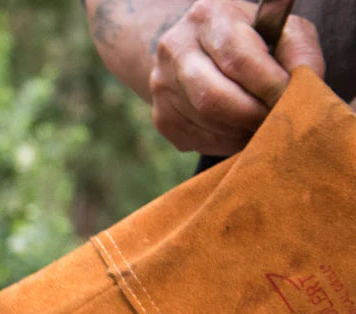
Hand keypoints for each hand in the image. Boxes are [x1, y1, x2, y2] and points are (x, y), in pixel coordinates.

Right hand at [150, 0, 323, 153]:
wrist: (192, 50)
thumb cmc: (247, 40)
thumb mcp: (276, 30)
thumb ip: (298, 52)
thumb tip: (305, 87)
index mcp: (208, 17)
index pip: (239, 59)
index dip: (269, 86)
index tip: (290, 99)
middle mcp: (176, 49)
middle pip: (214, 98)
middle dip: (252, 115)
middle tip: (275, 120)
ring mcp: (162, 87)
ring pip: (208, 124)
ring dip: (241, 131)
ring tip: (260, 123)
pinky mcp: (162, 119)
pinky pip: (201, 141)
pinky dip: (227, 141)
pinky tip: (239, 129)